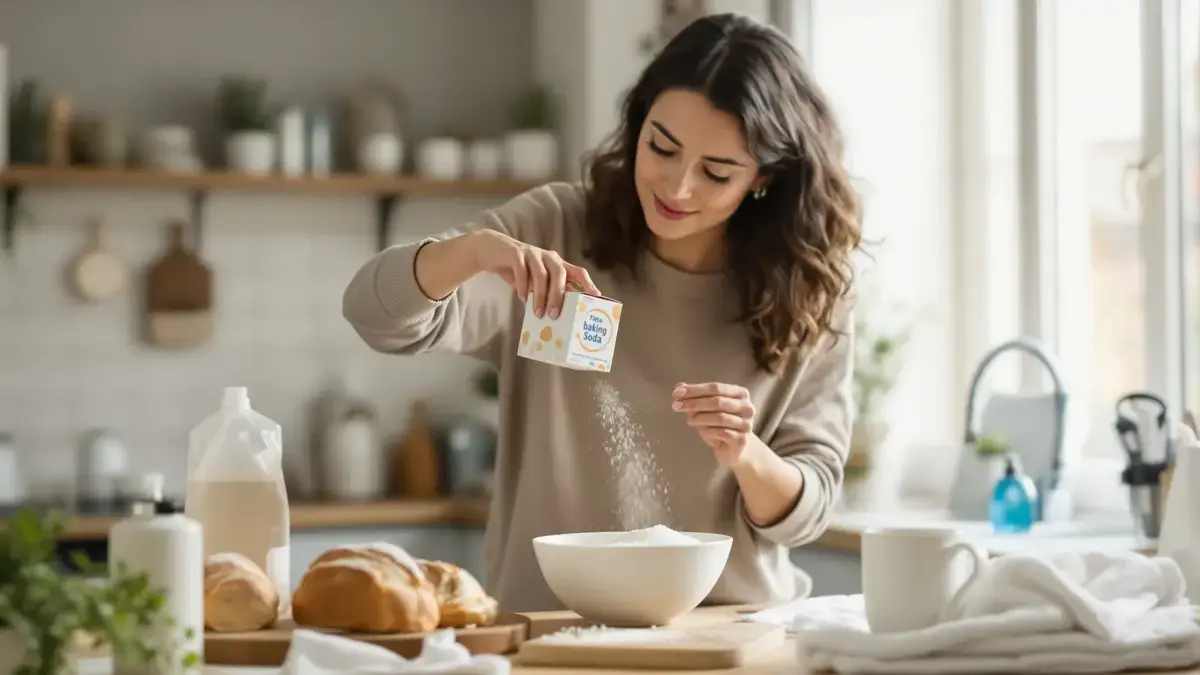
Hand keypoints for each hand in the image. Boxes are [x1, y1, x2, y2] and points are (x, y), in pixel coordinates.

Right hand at [469, 230, 598, 318]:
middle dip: (558, 295)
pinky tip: (522, 299)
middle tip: (554, 315)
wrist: (490, 250)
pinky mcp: (515, 253)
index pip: (577, 271)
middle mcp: (547, 257)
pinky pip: (522, 271)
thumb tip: (556, 314)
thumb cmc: (517, 269)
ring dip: (540, 296)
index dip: (587, 283)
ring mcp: (531, 253)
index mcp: (556, 264)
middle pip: (560, 274)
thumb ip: (546, 290)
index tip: (595, 297)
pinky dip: (523, 286)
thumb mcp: (534, 280)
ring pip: (541, 274)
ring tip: (537, 313)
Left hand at [672, 382, 757, 467]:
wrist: (735, 450)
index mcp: (740, 393)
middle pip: (718, 401)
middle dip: (694, 403)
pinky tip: (702, 431)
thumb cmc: (720, 426)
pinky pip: (722, 433)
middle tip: (676, 406)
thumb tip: (679, 386)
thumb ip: (694, 397)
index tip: (676, 393)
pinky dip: (708, 431)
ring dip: (700, 418)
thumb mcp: (706, 410)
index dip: (695, 390)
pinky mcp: (742, 439)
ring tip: (689, 421)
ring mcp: (746, 423)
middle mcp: (747, 406)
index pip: (715, 387)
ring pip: (720, 417)